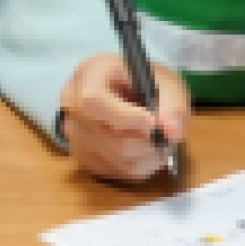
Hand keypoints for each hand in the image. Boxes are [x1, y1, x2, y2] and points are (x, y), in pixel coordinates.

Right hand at [57, 53, 188, 181]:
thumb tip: (171, 133)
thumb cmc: (147, 83)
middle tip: (165, 142)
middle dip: (141, 144)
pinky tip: (144, 154)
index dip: (123, 117)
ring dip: (142, 159)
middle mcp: (71, 103)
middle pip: (100, 134)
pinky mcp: (80, 155)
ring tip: (158, 147)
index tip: (153, 125)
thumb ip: (174, 105)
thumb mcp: (168, 83)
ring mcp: (72, 131)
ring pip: (107, 158)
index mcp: (90, 73)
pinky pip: (108, 172)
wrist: (129, 92)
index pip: (92, 100)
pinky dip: (134, 169)